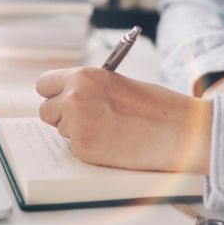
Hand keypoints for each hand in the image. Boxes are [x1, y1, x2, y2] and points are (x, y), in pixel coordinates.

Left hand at [36, 67, 212, 173]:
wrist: (179, 131)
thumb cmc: (154, 106)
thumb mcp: (115, 83)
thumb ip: (87, 88)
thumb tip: (65, 97)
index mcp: (82, 76)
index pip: (44, 84)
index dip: (53, 94)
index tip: (60, 100)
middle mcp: (73, 97)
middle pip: (46, 110)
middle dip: (60, 116)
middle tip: (85, 119)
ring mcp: (76, 123)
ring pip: (60, 130)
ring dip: (76, 132)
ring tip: (108, 130)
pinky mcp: (83, 148)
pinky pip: (75, 149)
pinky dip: (90, 149)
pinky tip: (113, 143)